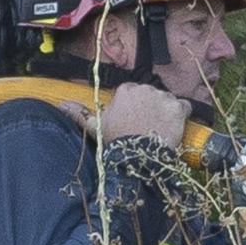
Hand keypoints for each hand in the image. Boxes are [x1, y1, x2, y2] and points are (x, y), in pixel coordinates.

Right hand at [59, 83, 190, 148]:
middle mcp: (145, 89)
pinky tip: (175, 127)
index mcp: (126, 90)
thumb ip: (80, 113)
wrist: (139, 155)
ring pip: (168, 100)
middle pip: (152, 95)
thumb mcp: (96, 127)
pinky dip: (182, 115)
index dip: (135, 107)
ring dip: (166, 111)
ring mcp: (164, 97)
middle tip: (147, 126)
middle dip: (151, 108)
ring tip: (160, 129)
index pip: (133, 93)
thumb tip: (60, 104)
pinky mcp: (179, 107)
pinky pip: (185, 107)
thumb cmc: (116, 141)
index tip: (134, 120)